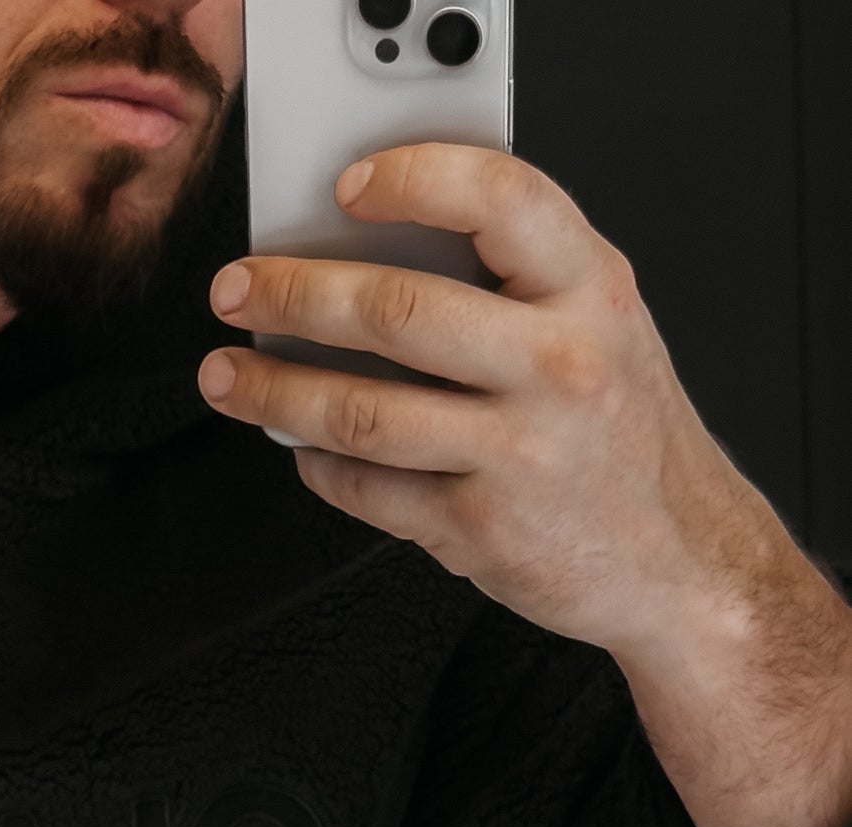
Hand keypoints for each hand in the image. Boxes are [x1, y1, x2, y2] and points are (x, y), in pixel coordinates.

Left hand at [198, 145, 851, 826]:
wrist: (681, 559)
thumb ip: (519, 280)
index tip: (344, 187)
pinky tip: (302, 449)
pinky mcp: (480, 531)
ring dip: (276, 391)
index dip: (410, 182)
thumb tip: (377, 250)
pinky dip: (320, 467)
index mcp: (590, 291)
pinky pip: (371, 490)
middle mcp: (558, 366)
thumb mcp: (605, 326)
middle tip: (238, 292)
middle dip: (293, 296)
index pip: (497, 200)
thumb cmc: (624, 435)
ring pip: (362, 411)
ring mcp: (518, 453)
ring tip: (230, 377)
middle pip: (396, 312)